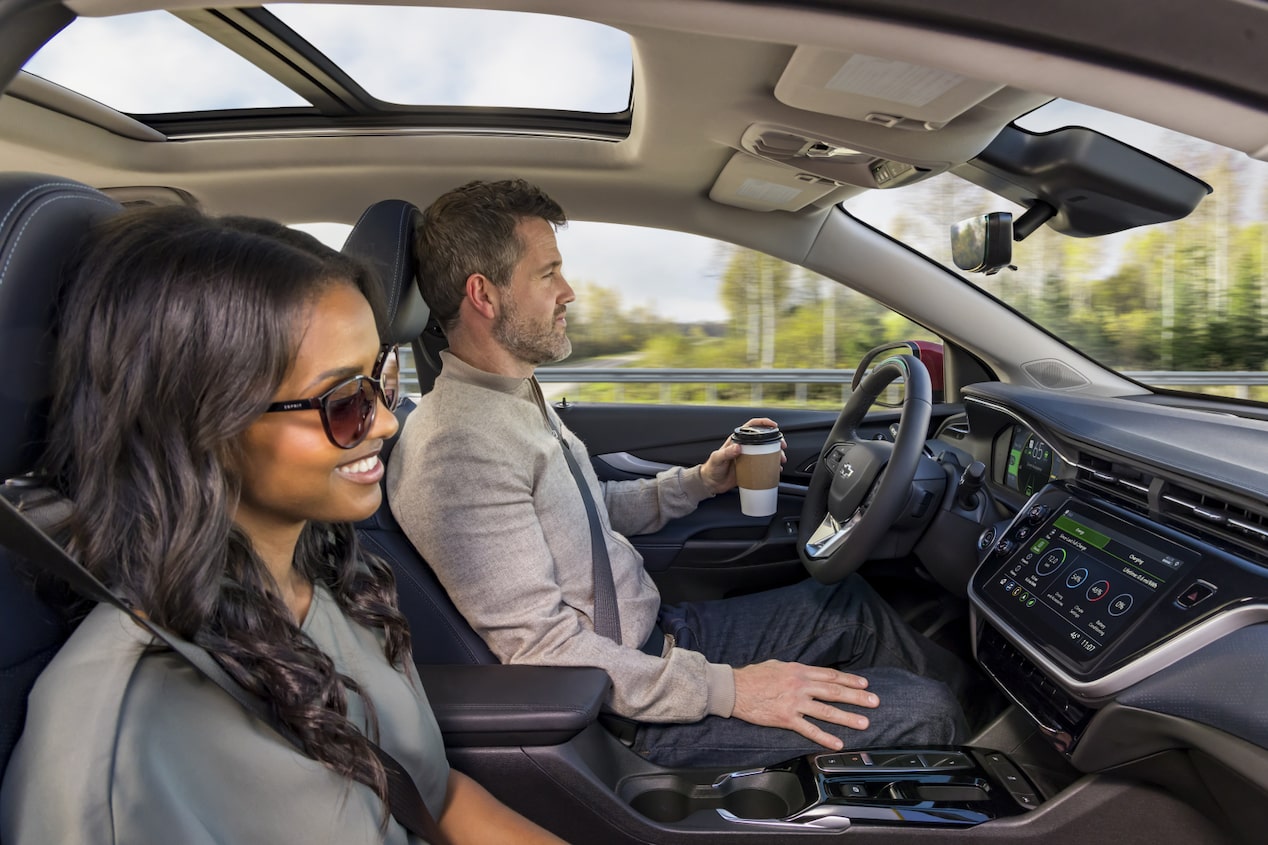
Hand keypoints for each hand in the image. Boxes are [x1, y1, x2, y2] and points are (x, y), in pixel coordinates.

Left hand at [699, 417, 785, 494]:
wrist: (711, 483)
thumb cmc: (712, 468)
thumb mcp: (717, 459)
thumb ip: (726, 452)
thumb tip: (737, 447)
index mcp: (736, 441)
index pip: (751, 426)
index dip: (763, 423)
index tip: (773, 425)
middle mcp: (744, 447)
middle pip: (763, 439)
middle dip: (775, 441)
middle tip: (781, 446)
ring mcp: (749, 458)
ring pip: (766, 452)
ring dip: (776, 454)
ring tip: (781, 459)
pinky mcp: (751, 468)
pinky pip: (764, 465)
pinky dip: (772, 466)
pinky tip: (776, 469)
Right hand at [731, 660, 878, 749]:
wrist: (734, 688)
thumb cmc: (754, 675)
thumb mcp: (778, 665)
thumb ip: (795, 670)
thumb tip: (807, 673)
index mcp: (800, 671)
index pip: (831, 675)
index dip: (850, 680)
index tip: (865, 684)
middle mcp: (801, 686)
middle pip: (834, 691)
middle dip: (857, 697)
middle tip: (874, 701)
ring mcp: (795, 703)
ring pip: (826, 710)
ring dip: (847, 717)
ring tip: (864, 722)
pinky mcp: (786, 719)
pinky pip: (809, 729)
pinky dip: (825, 737)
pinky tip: (837, 743)